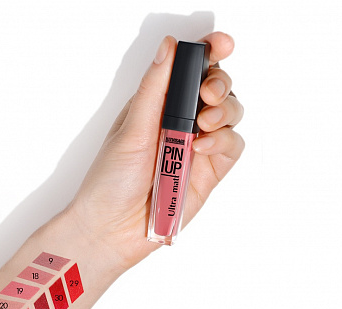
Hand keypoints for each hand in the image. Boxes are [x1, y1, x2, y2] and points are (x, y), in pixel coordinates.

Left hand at [68, 32, 244, 270]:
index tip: (222, 44)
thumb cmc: (109, 182)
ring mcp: (197, 147)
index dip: (210, 54)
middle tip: (207, 92)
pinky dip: (224, 141)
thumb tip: (169, 47)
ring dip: (225, 110)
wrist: (111, 230)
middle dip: (219, 82)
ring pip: (230, 115)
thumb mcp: (129, 129)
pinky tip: (202, 146)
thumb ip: (154, 89)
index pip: (188, 72)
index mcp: (156, 106)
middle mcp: (179, 123)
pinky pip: (232, 148)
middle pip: (217, 88)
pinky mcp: (209, 172)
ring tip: (205, 122)